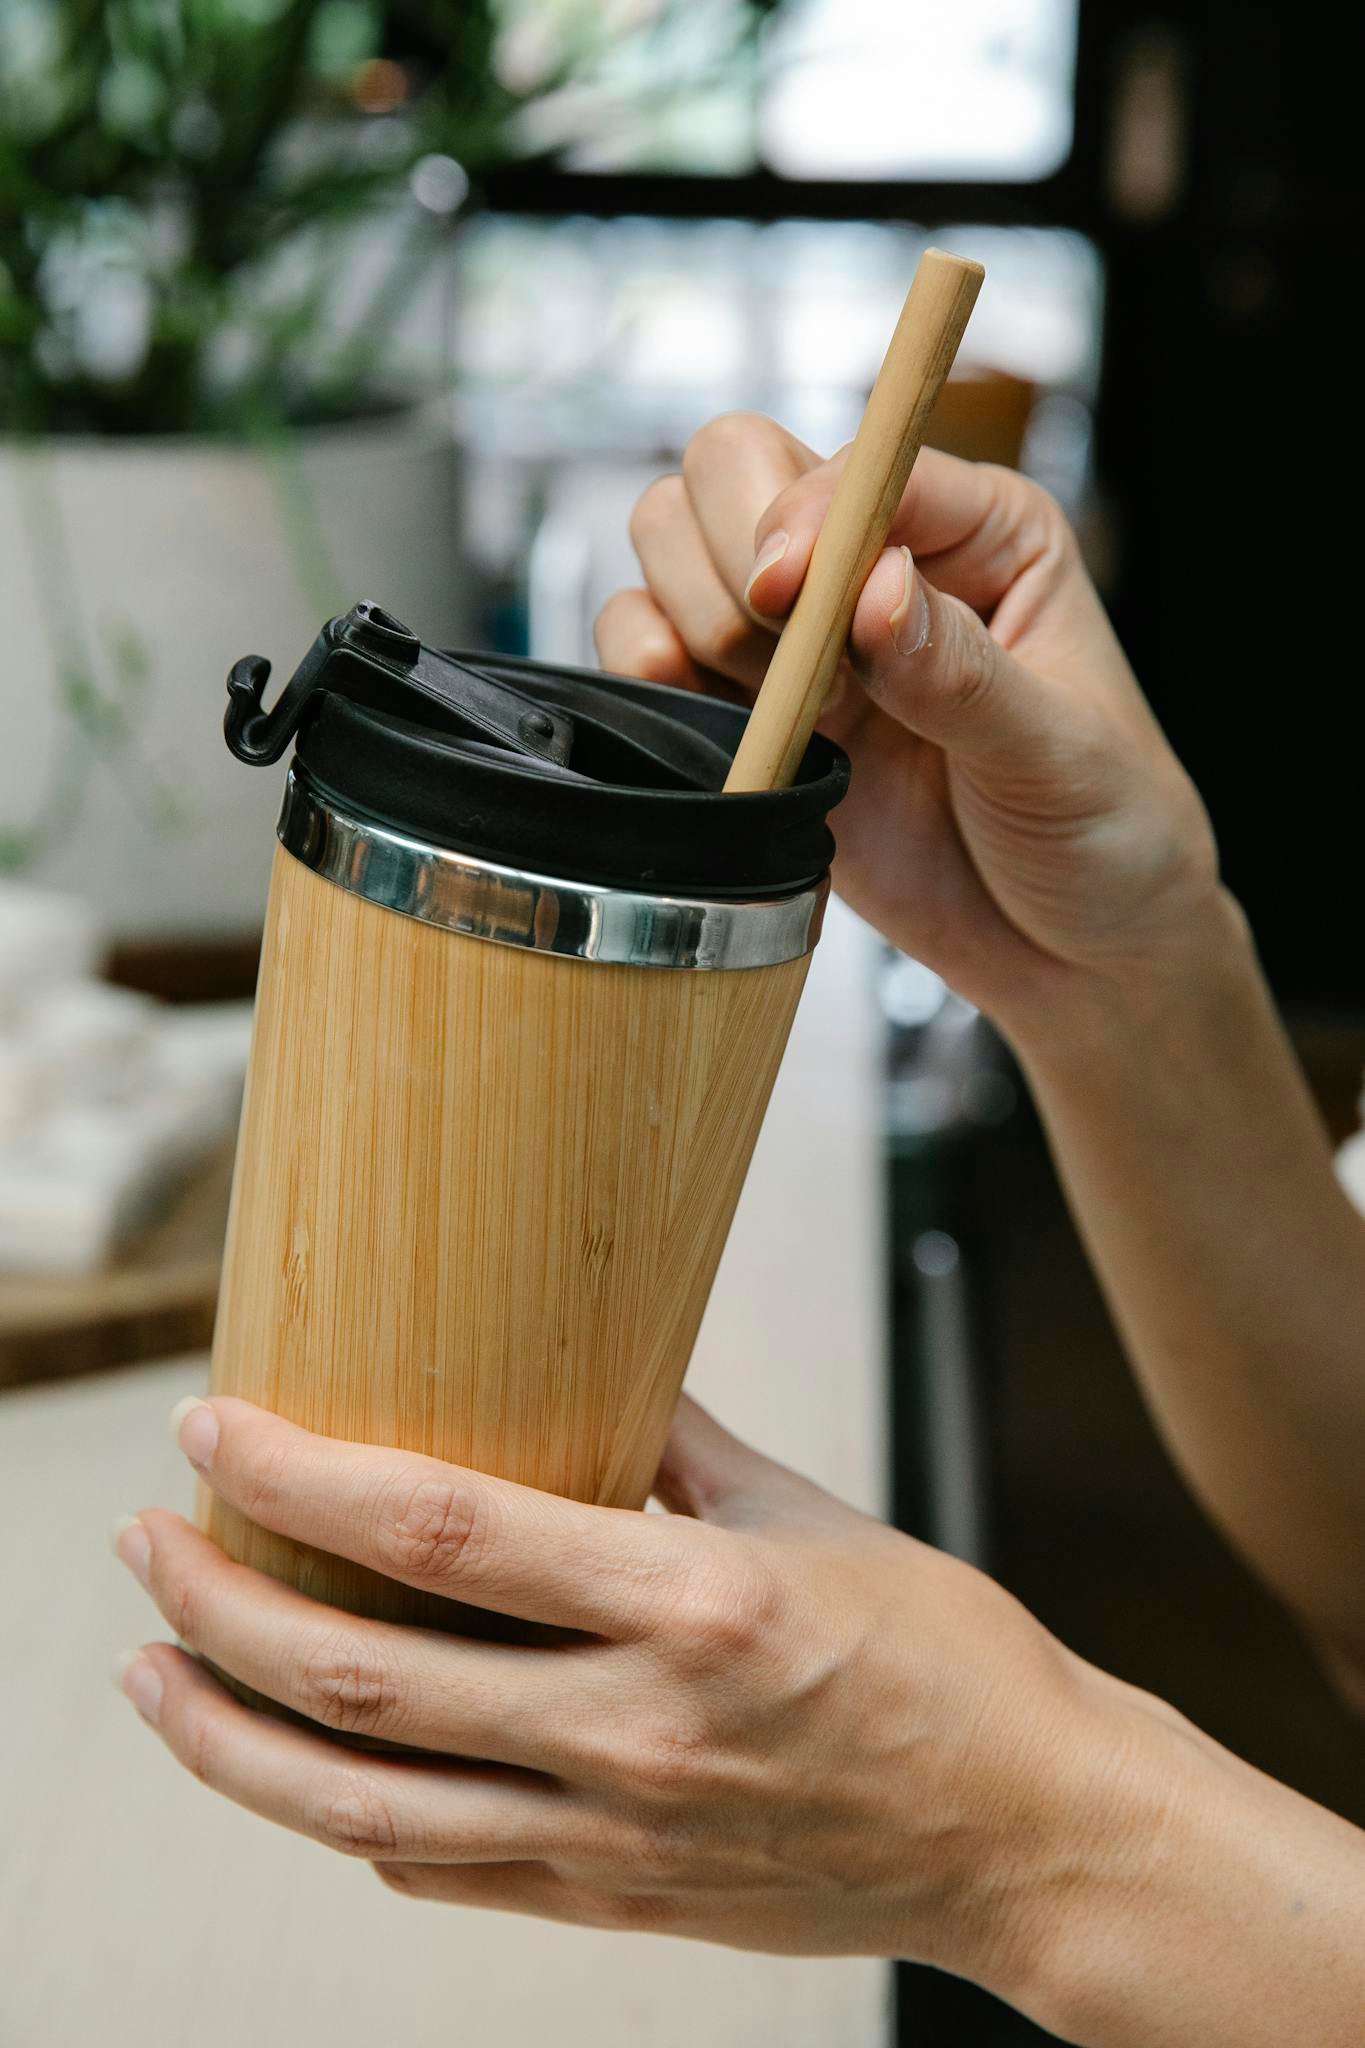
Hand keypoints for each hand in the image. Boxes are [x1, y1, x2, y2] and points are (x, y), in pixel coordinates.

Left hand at [113, 1392, 1124, 1986]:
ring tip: (153, 1669)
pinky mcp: (612, 1905)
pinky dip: (341, 1814)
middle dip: (220, 1602)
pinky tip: (294, 1763)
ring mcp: (614, 1838)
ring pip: (359, 1804)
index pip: (441, 1529)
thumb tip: (588, 1362)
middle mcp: (636, 1731)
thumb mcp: (810, 1514)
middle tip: (150, 1539)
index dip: (303, 1475)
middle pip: (364, 1675)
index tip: (217, 1426)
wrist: (1027, 1833)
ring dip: (228, 1735)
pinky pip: (434, 1872)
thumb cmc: (944, 1663)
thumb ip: (677, 1442)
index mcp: (691, 1604)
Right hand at [595, 419, 1224, 1034]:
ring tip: (788, 713)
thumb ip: (962, 673)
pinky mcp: (747, 712)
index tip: (788, 591)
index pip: (861, 465)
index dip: (807, 512)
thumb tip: (880, 588)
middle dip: (732, 555)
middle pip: (733, 467)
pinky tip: (716, 730)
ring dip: (693, 615)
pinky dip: (647, 674)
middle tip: (787, 663)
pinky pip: (644, 645)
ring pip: (673, 539)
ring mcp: (801, 637)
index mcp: (981, 531)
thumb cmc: (1105, 834)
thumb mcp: (1058, 756)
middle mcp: (878, 560)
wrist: (1071, 953)